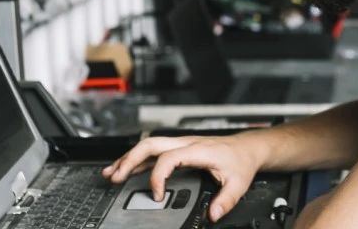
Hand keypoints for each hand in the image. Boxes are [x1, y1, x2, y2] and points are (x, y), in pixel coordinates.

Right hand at [101, 136, 262, 221]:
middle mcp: (185, 143)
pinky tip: (125, 170)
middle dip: (129, 160)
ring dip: (128, 159)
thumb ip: (226, 200)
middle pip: (150, 145)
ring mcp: (180, 144)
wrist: (246, 148)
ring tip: (111, 174)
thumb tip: (213, 214)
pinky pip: (153, 152)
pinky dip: (136, 160)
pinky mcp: (178, 149)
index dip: (159, 177)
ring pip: (148, 146)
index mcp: (197, 150)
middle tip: (116, 177)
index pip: (168, 158)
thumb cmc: (240, 160)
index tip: (158, 196)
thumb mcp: (239, 182)